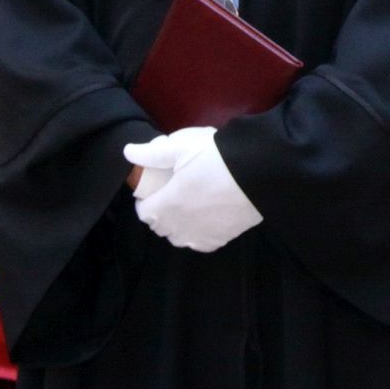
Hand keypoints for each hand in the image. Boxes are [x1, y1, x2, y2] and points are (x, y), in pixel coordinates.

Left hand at [123, 127, 261, 251]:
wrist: (261, 172)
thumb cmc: (218, 157)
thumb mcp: (183, 146)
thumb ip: (153, 153)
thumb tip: (128, 152)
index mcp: (167, 204)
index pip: (144, 212)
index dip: (145, 200)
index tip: (154, 188)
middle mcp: (181, 226)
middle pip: (160, 226)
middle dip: (160, 212)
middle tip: (172, 193)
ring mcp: (201, 235)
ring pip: (179, 237)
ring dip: (177, 225)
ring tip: (189, 207)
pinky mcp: (222, 239)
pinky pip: (200, 242)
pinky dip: (198, 233)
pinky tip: (207, 218)